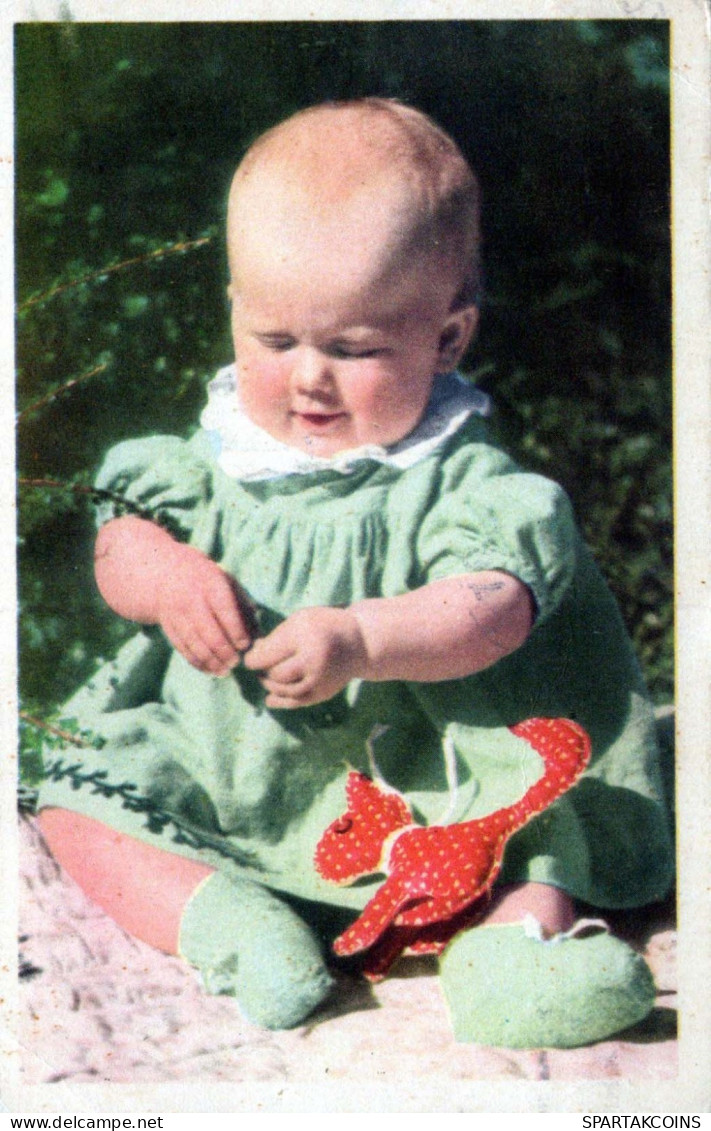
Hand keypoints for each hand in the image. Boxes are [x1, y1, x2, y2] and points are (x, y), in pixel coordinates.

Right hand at [156, 543, 254, 675]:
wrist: (166, 572)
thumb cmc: (207, 579)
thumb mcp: (227, 582)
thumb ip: (244, 606)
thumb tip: (258, 635)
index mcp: (211, 584)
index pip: (225, 611)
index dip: (236, 632)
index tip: (245, 645)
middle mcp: (191, 599)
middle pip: (209, 633)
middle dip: (225, 652)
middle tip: (236, 662)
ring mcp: (176, 614)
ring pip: (195, 644)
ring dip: (211, 662)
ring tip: (225, 671)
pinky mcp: (168, 626)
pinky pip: (182, 648)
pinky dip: (197, 662)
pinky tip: (210, 670)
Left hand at [243, 606, 367, 707]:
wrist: (360, 643)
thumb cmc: (324, 626)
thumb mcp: (300, 620)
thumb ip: (276, 637)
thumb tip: (254, 654)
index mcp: (305, 637)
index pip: (268, 655)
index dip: (253, 659)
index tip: (251, 657)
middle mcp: (314, 661)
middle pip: (275, 674)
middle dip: (263, 671)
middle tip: (262, 665)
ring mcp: (320, 680)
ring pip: (284, 691)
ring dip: (270, 685)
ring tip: (268, 676)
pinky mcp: (323, 693)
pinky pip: (296, 702)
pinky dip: (280, 701)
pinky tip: (270, 698)